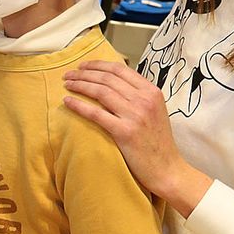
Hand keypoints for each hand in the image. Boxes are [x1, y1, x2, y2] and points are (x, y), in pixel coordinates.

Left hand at [62, 59, 211, 215]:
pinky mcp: (125, 131)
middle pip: (107, 78)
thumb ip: (137, 96)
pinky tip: (67, 101)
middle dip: (84, 73)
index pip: (120, 70)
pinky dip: (79, 105)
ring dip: (80, 85)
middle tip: (68, 74)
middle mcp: (144, 100)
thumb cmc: (157, 141)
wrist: (167, 169)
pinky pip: (96, 113)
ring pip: (100, 92)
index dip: (98, 65)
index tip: (82, 66)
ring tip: (66, 85)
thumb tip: (111, 82)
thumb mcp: (154, 111)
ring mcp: (135, 115)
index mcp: (152, 92)